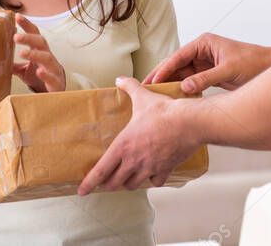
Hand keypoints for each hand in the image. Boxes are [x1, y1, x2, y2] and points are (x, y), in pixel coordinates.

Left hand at [12, 14, 65, 91]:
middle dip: (29, 38)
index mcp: (39, 51)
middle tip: (15, 36)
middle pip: (41, 42)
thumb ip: (14, 64)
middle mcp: (47, 56)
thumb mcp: (24, 70)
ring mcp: (53, 69)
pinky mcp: (56, 83)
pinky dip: (46, 74)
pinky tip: (39, 72)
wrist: (55, 92)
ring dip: (35, 54)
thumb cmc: (39, 77)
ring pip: (47, 58)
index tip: (17, 16)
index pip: (34, 34)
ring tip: (22, 53)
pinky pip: (52, 77)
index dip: (26, 25)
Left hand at [78, 77, 197, 195]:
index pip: (101, 170)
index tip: (82, 190)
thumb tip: (120, 79)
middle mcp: (134, 161)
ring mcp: (149, 167)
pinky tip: (153, 174)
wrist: (188, 123)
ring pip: (133, 185)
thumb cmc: (164, 112)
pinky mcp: (165, 169)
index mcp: (123, 146)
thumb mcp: (142, 97)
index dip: (89, 182)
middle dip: (109, 184)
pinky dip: (153, 180)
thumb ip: (129, 87)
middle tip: (106, 183)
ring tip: (127, 180)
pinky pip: (156, 181)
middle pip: (115, 182)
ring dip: (128, 183)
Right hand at [142, 33, 270, 93]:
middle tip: (146, 88)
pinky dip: (182, 90)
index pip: (179, 56)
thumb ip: (206, 79)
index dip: (164, 69)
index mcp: (204, 43)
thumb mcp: (229, 71)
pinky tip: (173, 99)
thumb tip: (186, 87)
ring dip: (171, 84)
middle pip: (176, 65)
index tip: (152, 80)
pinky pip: (191, 82)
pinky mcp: (209, 74)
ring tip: (155, 96)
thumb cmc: (254, 63)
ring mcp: (204, 63)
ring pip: (182, 74)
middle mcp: (202, 51)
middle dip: (162, 76)